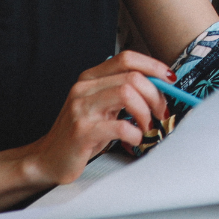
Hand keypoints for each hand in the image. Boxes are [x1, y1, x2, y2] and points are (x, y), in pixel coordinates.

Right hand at [21, 51, 173, 186]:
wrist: (48, 159)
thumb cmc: (83, 133)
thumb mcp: (103, 106)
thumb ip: (125, 92)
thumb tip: (163, 84)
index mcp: (91, 78)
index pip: (127, 58)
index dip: (153, 66)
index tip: (170, 80)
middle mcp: (83, 88)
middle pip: (133, 77)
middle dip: (156, 95)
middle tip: (161, 113)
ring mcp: (80, 109)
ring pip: (127, 94)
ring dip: (146, 112)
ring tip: (148, 127)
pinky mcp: (81, 132)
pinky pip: (120, 126)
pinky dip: (135, 133)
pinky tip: (135, 139)